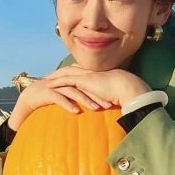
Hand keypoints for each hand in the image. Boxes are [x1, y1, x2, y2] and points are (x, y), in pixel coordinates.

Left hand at [7, 68, 149, 130]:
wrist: (129, 89)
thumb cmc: (126, 94)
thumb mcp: (115, 95)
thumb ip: (109, 97)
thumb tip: (110, 104)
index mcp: (98, 74)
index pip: (82, 71)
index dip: (72, 73)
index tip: (64, 75)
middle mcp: (92, 72)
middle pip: (71, 69)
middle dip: (60, 72)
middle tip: (50, 76)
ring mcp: (88, 75)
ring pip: (67, 73)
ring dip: (55, 76)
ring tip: (45, 80)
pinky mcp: (85, 80)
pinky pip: (67, 80)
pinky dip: (57, 82)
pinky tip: (49, 85)